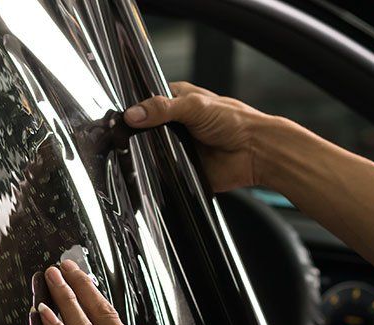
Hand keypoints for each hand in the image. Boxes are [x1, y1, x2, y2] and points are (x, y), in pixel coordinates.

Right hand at [124, 82, 278, 191]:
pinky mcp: (180, 169)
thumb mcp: (195, 106)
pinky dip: (154, 173)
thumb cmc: (236, 122)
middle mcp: (175, 124)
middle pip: (144, 129)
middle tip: (121, 137)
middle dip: (135, 134)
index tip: (118, 115)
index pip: (146, 102)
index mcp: (177, 101)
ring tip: (132, 155)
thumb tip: (133, 114)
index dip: (132, 108)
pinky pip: (160, 173)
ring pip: (149, 152)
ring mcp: (176, 147)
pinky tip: (147, 172)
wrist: (255, 153)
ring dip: (144, 154)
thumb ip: (163, 108)